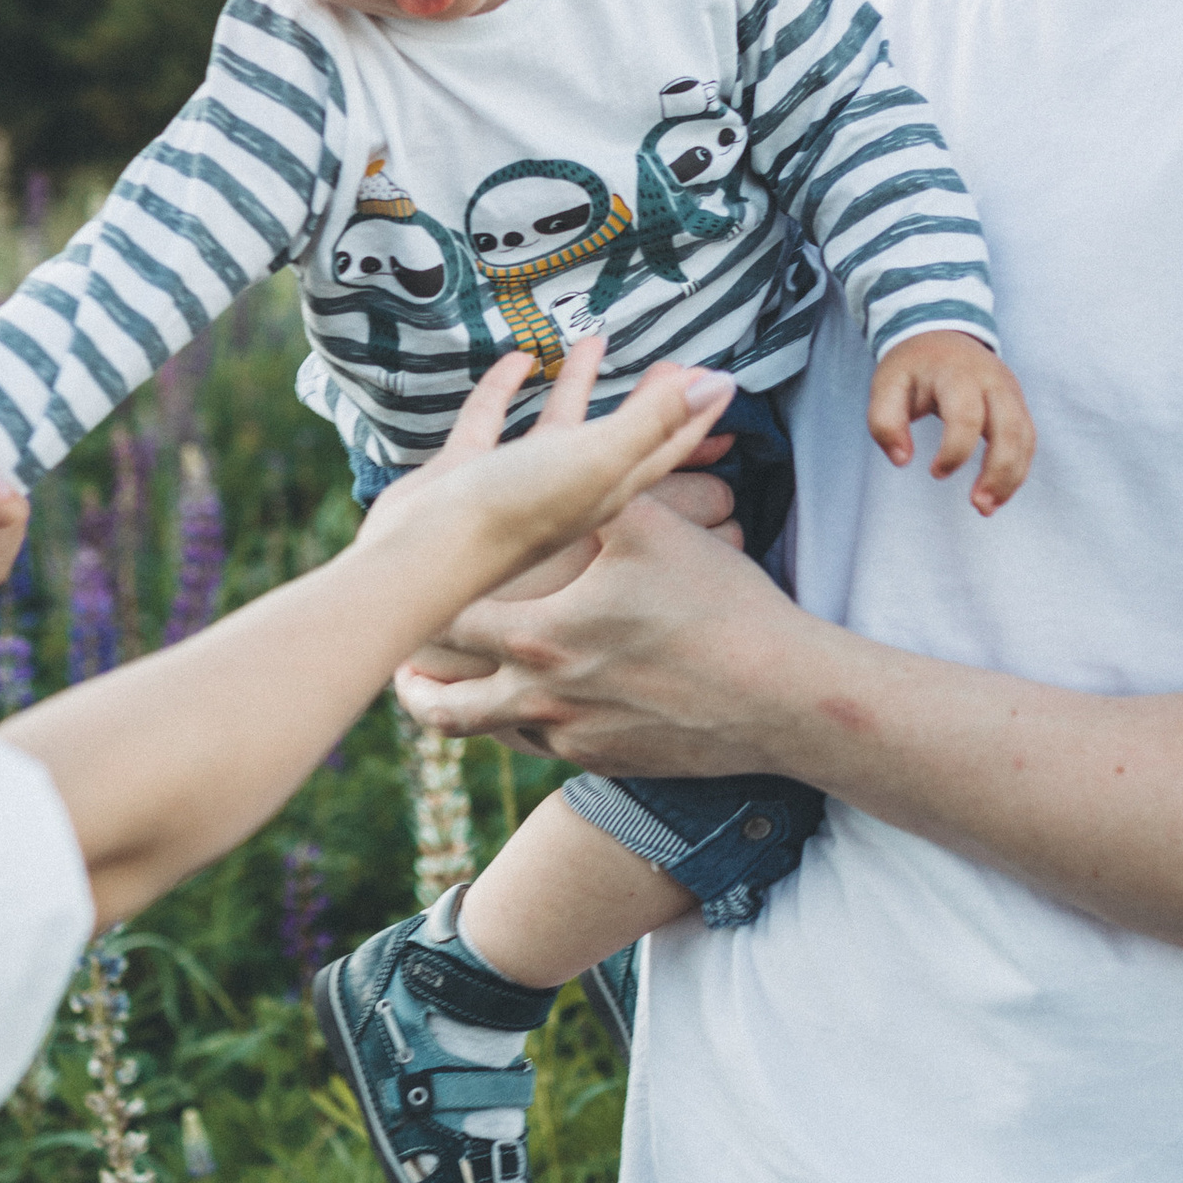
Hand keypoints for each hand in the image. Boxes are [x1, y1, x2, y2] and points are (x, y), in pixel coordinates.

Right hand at [393, 358, 745, 679]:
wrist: (424, 554)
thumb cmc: (516, 513)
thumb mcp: (598, 457)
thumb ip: (653, 419)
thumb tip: (718, 381)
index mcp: (608, 487)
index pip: (666, 446)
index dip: (696, 415)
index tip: (721, 380)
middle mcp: (568, 487)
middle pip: (623, 437)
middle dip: (649, 403)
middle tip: (671, 365)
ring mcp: (518, 481)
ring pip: (560, 425)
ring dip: (580, 388)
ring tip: (594, 344)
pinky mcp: (467, 472)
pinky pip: (494, 421)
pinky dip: (506, 390)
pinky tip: (515, 361)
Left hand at [394, 476, 811, 770]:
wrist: (785, 700)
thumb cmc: (721, 607)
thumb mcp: (652, 529)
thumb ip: (602, 478)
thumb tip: (583, 418)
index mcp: (539, 635)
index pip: (446, 622)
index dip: (416, 608)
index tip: (400, 595)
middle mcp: (541, 697)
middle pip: (444, 700)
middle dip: (416, 678)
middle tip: (397, 659)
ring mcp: (570, 739)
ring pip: (486, 733)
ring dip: (458, 710)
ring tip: (440, 691)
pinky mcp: (602, 763)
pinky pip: (538, 749)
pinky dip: (518, 727)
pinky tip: (522, 706)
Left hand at [867, 330, 1035, 512]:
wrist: (941, 333)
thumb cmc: (912, 367)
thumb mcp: (886, 385)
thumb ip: (885, 422)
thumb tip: (902, 460)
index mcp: (957, 374)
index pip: (966, 416)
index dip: (954, 451)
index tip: (934, 472)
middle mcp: (992, 381)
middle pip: (1010, 429)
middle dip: (998, 472)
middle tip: (978, 506)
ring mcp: (1010, 391)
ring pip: (1025, 438)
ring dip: (1012, 478)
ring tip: (987, 508)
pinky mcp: (1017, 403)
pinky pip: (1028, 440)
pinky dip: (1018, 470)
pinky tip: (998, 493)